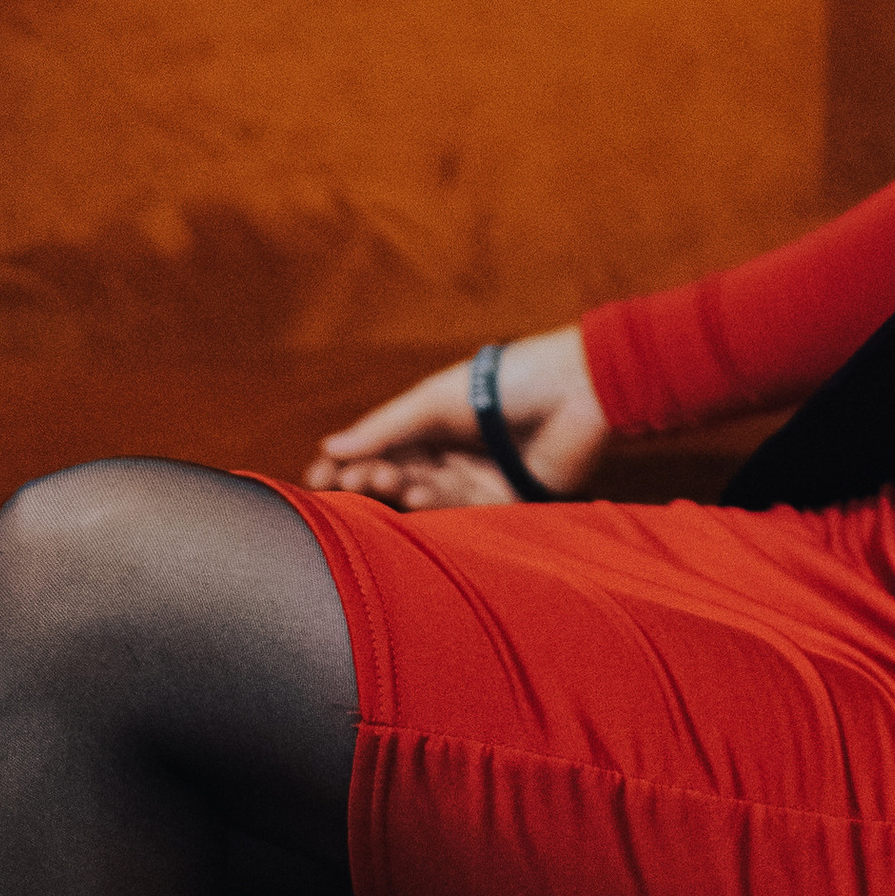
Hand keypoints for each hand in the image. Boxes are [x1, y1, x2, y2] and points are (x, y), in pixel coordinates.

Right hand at [305, 324, 614, 507]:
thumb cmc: (509, 381)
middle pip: (397, 478)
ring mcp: (474, 480)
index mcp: (430, 423)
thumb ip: (386, 427)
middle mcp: (448, 454)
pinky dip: (435, 505)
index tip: (316, 479)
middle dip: (371, 480)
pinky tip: (418, 494)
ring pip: (424, 499)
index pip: (378, 450)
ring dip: (403, 492)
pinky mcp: (503, 503)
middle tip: (352, 480)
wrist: (578, 390)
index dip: (347, 465)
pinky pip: (460, 514)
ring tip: (392, 483)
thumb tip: (329, 446)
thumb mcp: (436, 399)